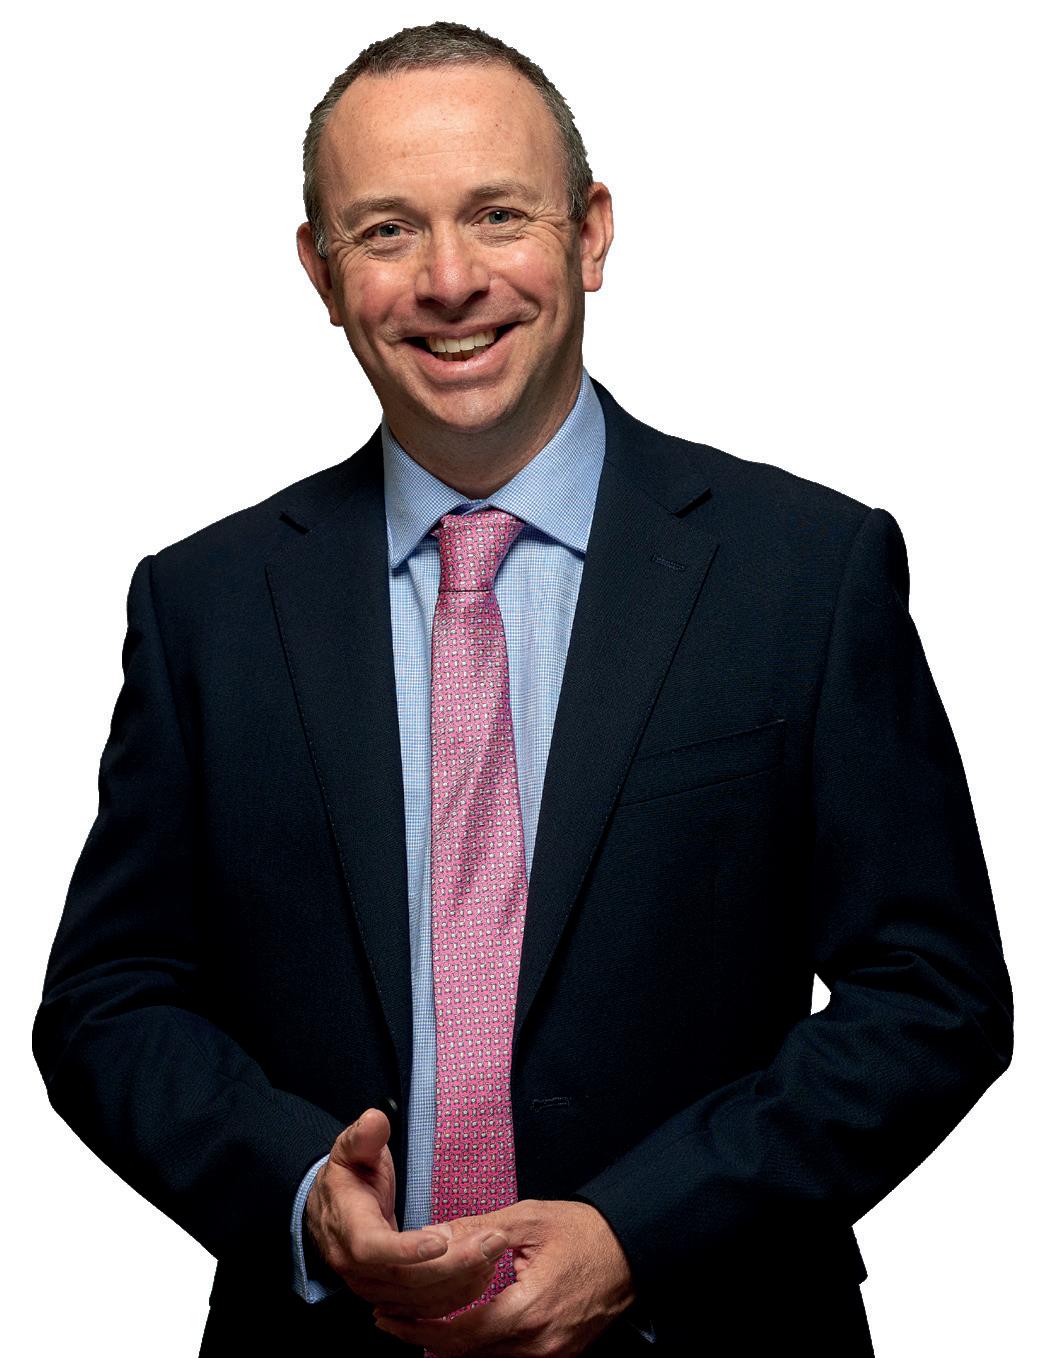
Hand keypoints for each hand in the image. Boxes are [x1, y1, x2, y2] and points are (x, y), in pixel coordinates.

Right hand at [306, 1108, 510, 1315]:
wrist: (330, 1210)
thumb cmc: (347, 1176)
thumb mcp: (351, 1148)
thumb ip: (364, 1136)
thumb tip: (375, 1120)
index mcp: (348, 1229)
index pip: (373, 1248)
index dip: (406, 1249)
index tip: (442, 1240)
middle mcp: (358, 1268)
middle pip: (406, 1279)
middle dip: (455, 1264)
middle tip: (494, 1242)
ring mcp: (374, 1288)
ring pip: (421, 1299)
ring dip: (462, 1281)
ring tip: (495, 1254)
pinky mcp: (391, 1298)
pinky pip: (425, 1307)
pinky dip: (456, 1295)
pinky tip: (482, 1274)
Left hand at [373, 1198, 636, 1356]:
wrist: (635, 1247)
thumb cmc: (584, 1229)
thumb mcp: (528, 1219)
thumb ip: (477, 1230)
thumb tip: (430, 1236)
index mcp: (530, 1309)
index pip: (462, 1333)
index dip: (420, 1329)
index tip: (388, 1316)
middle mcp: (540, 1343)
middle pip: (469, 1352)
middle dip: (426, 1337)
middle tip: (389, 1319)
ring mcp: (552, 1352)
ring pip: (487, 1356)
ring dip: (450, 1341)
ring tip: (415, 1319)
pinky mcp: (560, 1352)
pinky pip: (509, 1353)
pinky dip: (480, 1340)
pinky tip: (459, 1323)